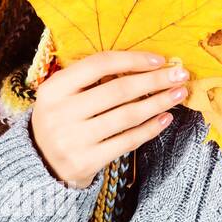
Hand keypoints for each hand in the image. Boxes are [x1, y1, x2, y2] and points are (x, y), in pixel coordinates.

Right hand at [30, 50, 189, 188]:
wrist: (41, 162)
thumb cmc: (60, 119)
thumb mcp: (61, 95)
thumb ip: (89, 79)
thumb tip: (142, 64)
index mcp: (53, 89)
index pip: (97, 65)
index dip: (131, 60)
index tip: (159, 60)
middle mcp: (60, 112)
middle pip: (117, 90)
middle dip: (154, 80)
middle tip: (180, 75)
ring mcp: (74, 139)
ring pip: (126, 116)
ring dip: (158, 103)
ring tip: (178, 94)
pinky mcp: (87, 161)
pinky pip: (127, 141)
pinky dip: (150, 129)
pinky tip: (164, 118)